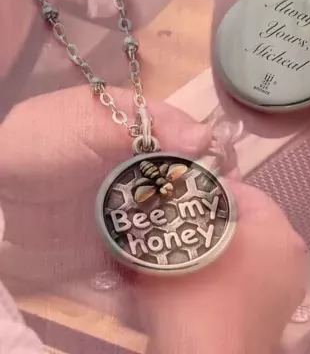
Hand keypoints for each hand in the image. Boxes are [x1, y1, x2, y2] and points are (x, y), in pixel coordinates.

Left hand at [0, 85, 304, 352]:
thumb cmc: (43, 143)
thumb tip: (204, 138)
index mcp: (143, 127)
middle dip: (210, 187)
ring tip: (215, 232)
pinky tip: (188, 249)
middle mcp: (148, 161)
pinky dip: (174, 240)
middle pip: (192, 172)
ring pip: (181, 204)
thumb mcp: (87, 121)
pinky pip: (160, 232)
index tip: (227, 170)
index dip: (210, 150)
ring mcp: (140, 196)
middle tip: (226, 206)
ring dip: (196, 217)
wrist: (1, 189)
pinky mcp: (129, 227)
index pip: (190, 135)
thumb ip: (143, 125)